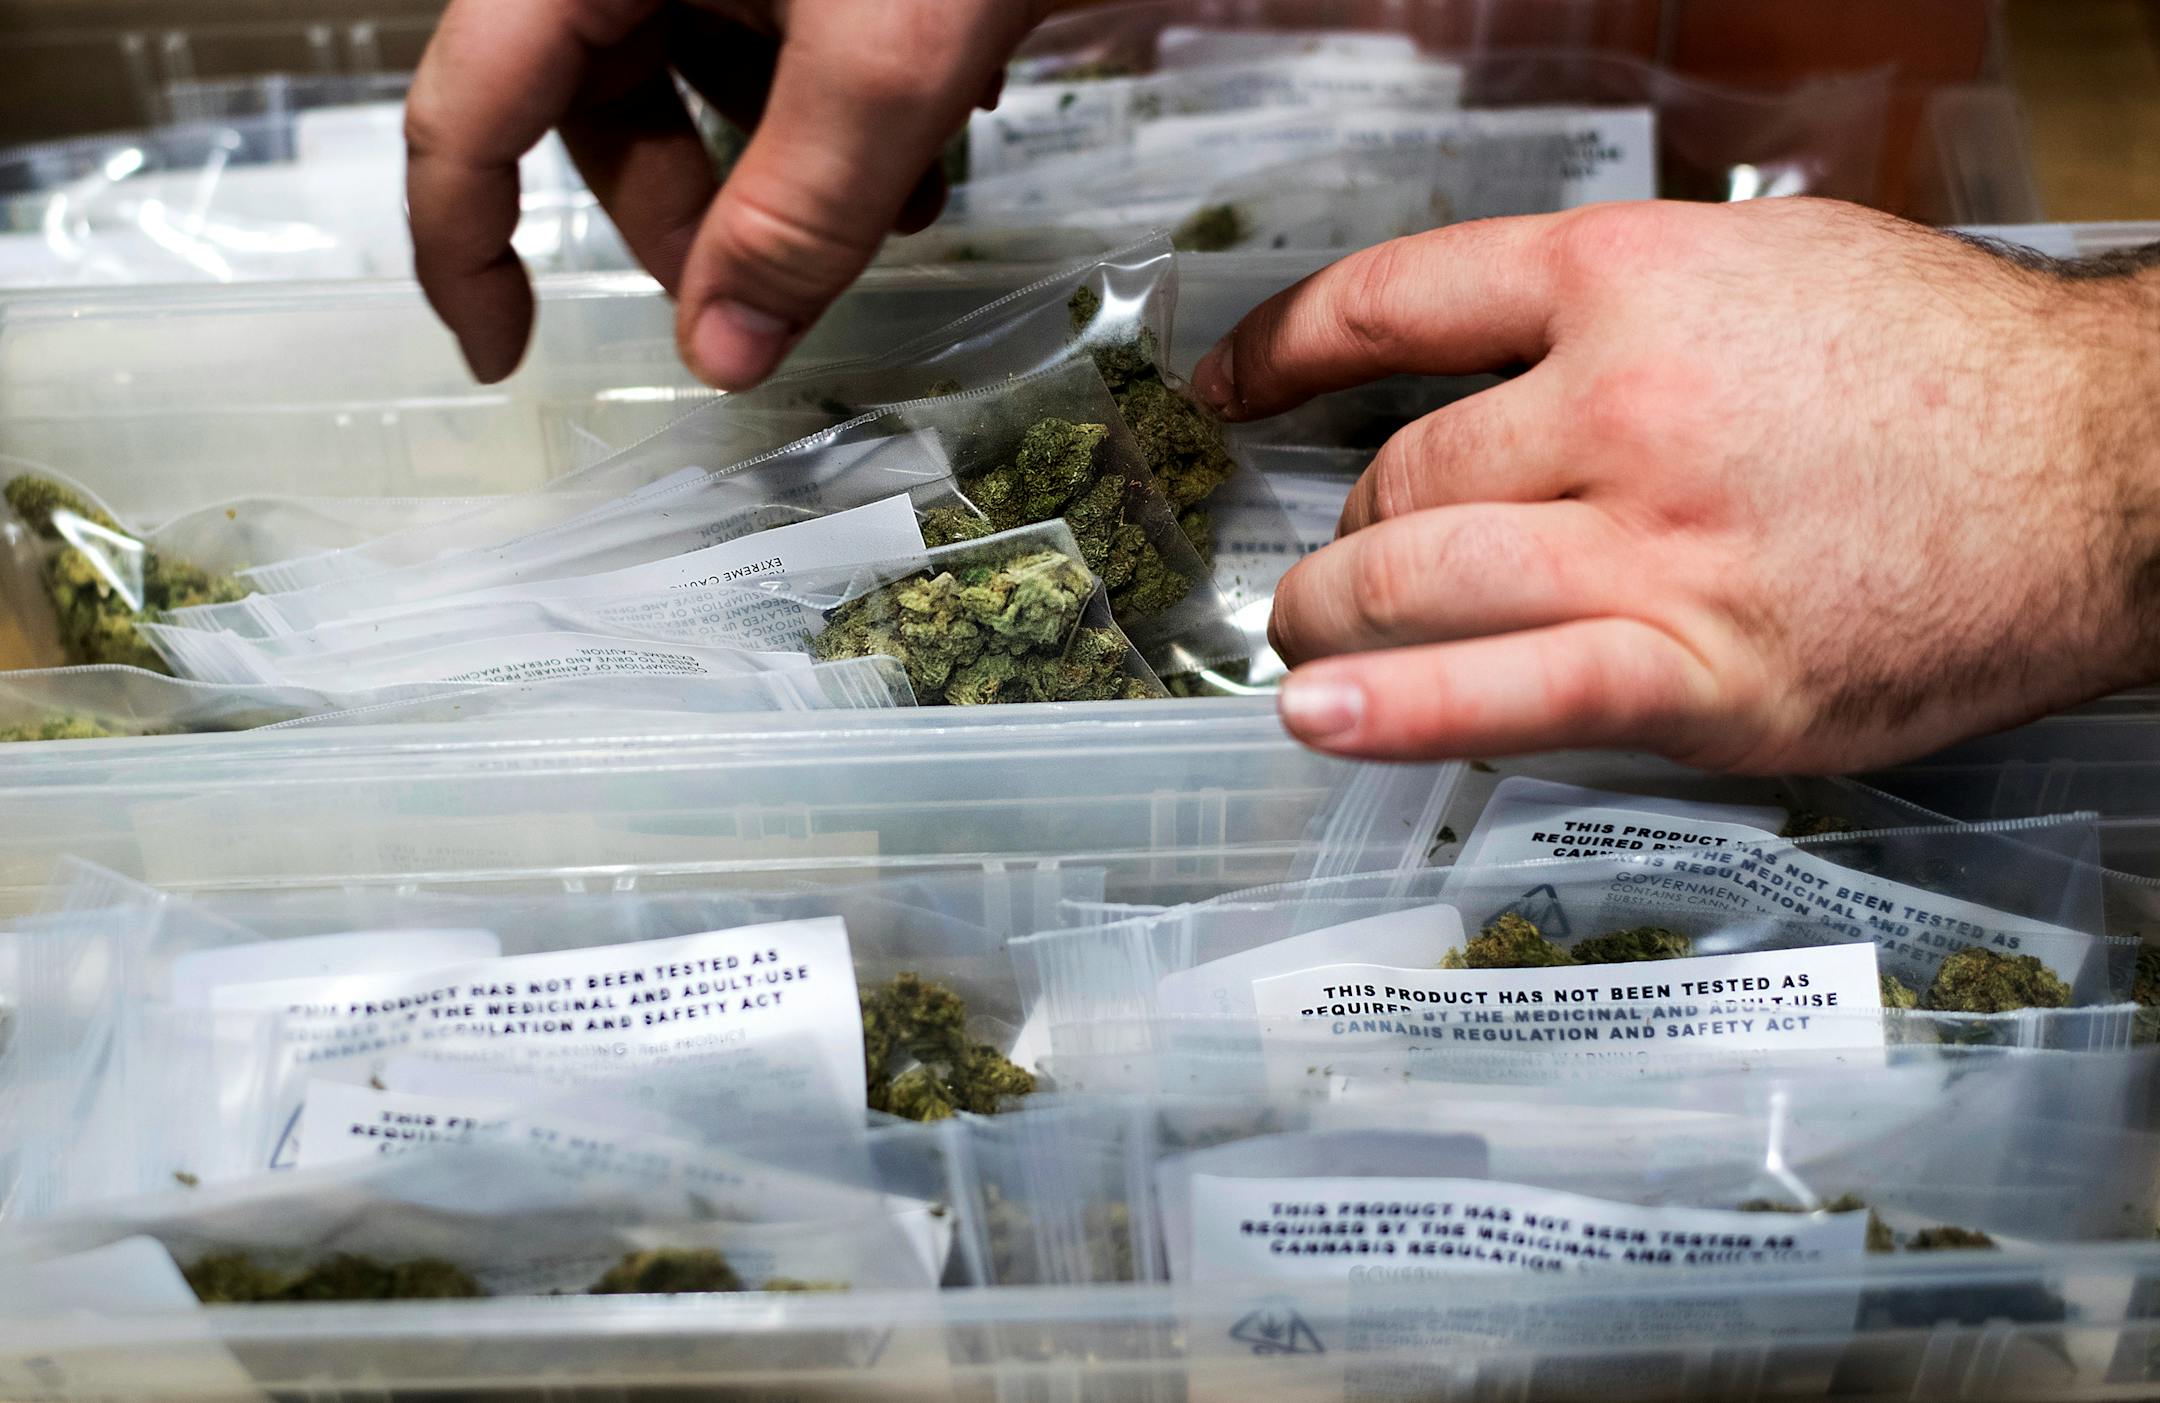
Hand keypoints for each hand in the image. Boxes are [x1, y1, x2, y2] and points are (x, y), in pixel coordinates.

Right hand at [405, 0, 1045, 386]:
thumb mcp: (888, 55)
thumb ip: (804, 212)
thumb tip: (722, 353)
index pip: (464, 114)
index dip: (466, 250)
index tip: (510, 358)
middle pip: (600, 108)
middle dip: (695, 220)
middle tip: (775, 294)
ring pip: (699, 77)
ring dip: (789, 171)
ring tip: (905, 205)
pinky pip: (769, 27)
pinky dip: (836, 103)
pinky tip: (932, 124)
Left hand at [1193, 198, 2159, 771]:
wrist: (2116, 471)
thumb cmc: (1950, 374)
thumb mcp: (1768, 269)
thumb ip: (1619, 309)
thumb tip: (1492, 361)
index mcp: (1630, 280)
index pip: (1392, 300)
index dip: (1281, 349)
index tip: (1233, 390)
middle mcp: (1622, 402)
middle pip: (1397, 475)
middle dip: (1344, 529)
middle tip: (1335, 563)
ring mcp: (1657, 543)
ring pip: (1417, 581)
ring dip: (1336, 617)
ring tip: (1314, 639)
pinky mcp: (1702, 670)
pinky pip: (1510, 694)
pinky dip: (1399, 712)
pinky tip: (1319, 718)